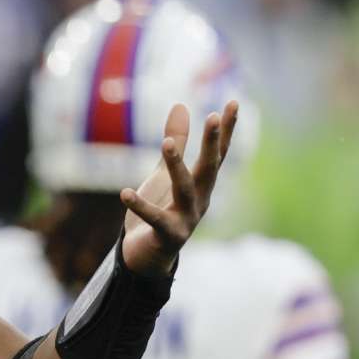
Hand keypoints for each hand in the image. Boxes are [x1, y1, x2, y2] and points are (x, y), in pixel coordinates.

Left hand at [120, 101, 238, 275]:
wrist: (147, 255)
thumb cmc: (160, 209)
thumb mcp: (165, 172)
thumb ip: (176, 141)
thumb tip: (181, 105)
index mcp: (202, 184)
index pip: (218, 153)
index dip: (226, 129)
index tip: (233, 102)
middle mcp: (200, 200)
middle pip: (209, 168)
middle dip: (212, 143)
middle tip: (213, 116)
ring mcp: (186, 219)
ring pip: (184, 189)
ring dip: (177, 166)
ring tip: (166, 143)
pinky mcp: (167, 235)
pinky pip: (154, 219)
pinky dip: (140, 206)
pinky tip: (124, 193)